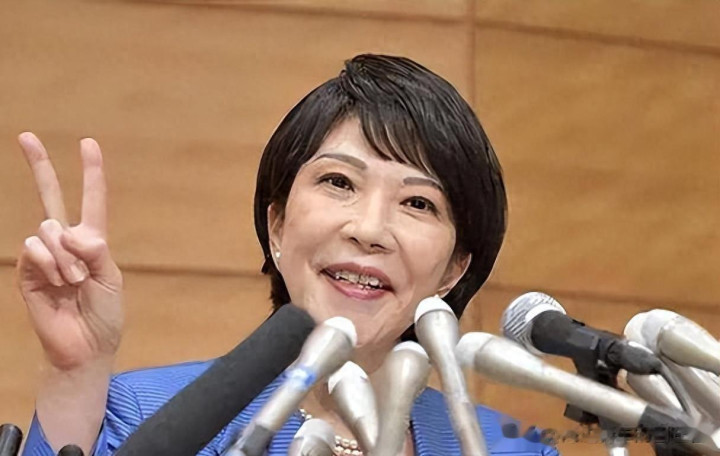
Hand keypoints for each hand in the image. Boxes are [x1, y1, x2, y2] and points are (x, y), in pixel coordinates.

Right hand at [17, 132, 122, 370]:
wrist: (85, 346)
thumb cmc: (104, 314)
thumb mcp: (111, 281)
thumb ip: (96, 253)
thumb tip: (72, 232)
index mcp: (92, 242)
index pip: (92, 201)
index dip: (91, 173)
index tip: (88, 143)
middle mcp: (66, 243)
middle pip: (51, 197)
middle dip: (39, 166)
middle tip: (25, 136)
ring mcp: (45, 256)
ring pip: (49, 229)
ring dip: (66, 256)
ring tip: (75, 281)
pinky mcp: (28, 271)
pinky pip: (34, 250)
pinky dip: (51, 264)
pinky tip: (59, 283)